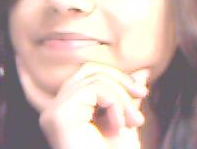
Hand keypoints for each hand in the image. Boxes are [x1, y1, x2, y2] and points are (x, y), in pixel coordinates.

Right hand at [17, 59, 148, 148]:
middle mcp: (53, 110)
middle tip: (143, 96)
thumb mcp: (126, 120)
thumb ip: (128, 95)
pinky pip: (94, 89)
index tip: (142, 93)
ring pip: (94, 78)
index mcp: (66, 110)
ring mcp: (53, 113)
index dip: (117, 77)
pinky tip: (119, 126)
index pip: (89, 73)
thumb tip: (142, 72)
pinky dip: (114, 103)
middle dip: (121, 80)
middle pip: (89, 70)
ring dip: (122, 96)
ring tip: (134, 121)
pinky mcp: (59, 117)